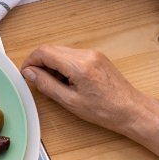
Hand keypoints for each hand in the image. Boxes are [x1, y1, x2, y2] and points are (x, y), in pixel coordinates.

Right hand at [21, 44, 147, 135]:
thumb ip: (47, 85)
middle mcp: (85, 54)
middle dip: (40, 63)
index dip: (30, 61)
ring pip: (61, 51)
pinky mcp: (96, 57)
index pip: (44, 52)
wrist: (132, 110)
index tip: (26, 74)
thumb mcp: (71, 102)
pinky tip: (67, 81)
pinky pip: (72, 55)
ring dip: (51, 64)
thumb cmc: (105, 110)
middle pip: (51, 49)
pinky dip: (63, 64)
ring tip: (54, 84)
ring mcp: (92, 53)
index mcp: (78, 65)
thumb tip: (30, 73)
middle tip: (37, 80)